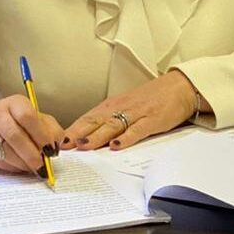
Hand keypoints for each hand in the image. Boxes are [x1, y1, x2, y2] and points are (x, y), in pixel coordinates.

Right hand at [0, 95, 64, 173]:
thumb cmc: (19, 122)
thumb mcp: (37, 119)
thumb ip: (51, 129)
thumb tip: (56, 145)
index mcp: (15, 103)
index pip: (27, 116)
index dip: (41, 135)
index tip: (50, 149)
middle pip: (15, 135)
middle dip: (32, 154)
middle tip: (43, 166)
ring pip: (6, 151)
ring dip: (24, 163)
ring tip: (34, 167)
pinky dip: (14, 167)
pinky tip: (22, 166)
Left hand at [62, 70, 197, 151]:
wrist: (178, 87)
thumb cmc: (150, 99)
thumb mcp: (125, 108)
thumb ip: (107, 122)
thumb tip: (86, 139)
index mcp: (111, 106)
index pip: (86, 119)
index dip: (71, 130)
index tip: (55, 141)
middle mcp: (119, 108)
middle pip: (94, 122)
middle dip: (77, 134)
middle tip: (61, 146)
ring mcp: (136, 114)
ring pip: (111, 126)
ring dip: (96, 136)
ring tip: (83, 146)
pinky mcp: (152, 120)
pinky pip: (136, 130)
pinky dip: (125, 138)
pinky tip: (116, 146)